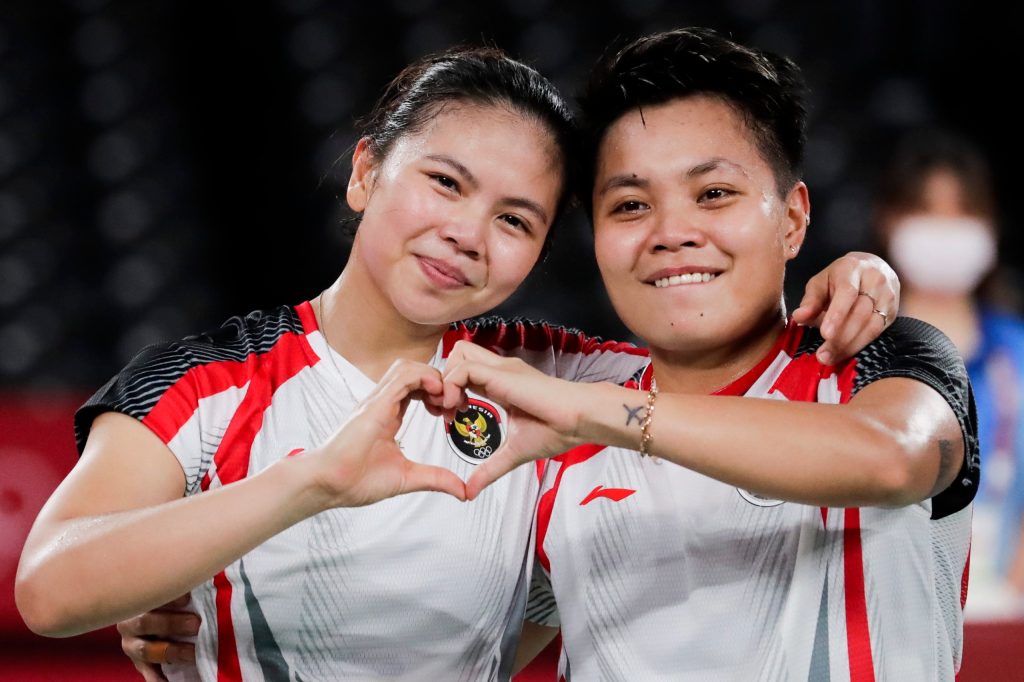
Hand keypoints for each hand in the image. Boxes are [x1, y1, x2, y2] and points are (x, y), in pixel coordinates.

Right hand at [117, 595, 198, 681]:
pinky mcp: (141, 665)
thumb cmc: (172, 599)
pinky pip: (149, 674)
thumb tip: (205, 577)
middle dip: (172, 623)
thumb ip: (182, 587)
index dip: (169, 597)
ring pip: (147, 649)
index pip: (149, 596)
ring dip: (171, 651)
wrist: (154, 620)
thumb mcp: (172, 591)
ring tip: (193, 652)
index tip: (189, 597)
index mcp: (137, 600)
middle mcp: (129, 624)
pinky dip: (159, 680)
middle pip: (145, 622)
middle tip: (196, 624)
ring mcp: (133, 646)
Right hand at [302, 359, 466, 507]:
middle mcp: (384, 403)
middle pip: (416, 371)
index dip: (440, 393)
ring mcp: (378, 400)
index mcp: (390, 415)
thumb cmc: (356, 480)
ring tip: (445, 399)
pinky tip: (436, 394)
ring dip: (433, 376)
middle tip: (454, 404)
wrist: (329, 484)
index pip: (418, 387)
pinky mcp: (376, 403)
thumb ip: (436, 479)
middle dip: (442, 382)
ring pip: (408, 366)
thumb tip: (462, 491)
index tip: (452, 413)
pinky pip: (402, 375)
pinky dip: (424, 377)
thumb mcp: (408, 477)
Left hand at [443, 341, 582, 499]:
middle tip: (447, 409)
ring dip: (446, 380)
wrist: (579, 421)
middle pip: (458, 355)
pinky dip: (453, 386)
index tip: (453, 417)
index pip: (465, 372)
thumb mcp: (512, 453)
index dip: (451, 390)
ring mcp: (500, 369)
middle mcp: (498, 372)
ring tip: (453, 408)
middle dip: (443, 379)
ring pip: (457, 354)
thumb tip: (470, 492)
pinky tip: (460, 409)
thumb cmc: (557, 431)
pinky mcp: (501, 373)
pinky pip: (463, 368)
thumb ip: (489, 469)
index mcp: (501, 384)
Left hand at [791, 251, 899, 363]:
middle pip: (860, 313)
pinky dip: (860, 345)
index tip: (825, 334)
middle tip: (822, 355)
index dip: (837, 314)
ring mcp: (888, 296)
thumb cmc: (839, 278)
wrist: (872, 268)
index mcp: (852, 269)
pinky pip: (878, 332)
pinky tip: (845, 354)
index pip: (847, 293)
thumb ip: (810, 300)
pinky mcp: (892, 312)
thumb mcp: (820, 282)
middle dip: (841, 337)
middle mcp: (875, 280)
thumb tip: (798, 317)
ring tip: (830, 358)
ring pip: (872, 325)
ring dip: (850, 345)